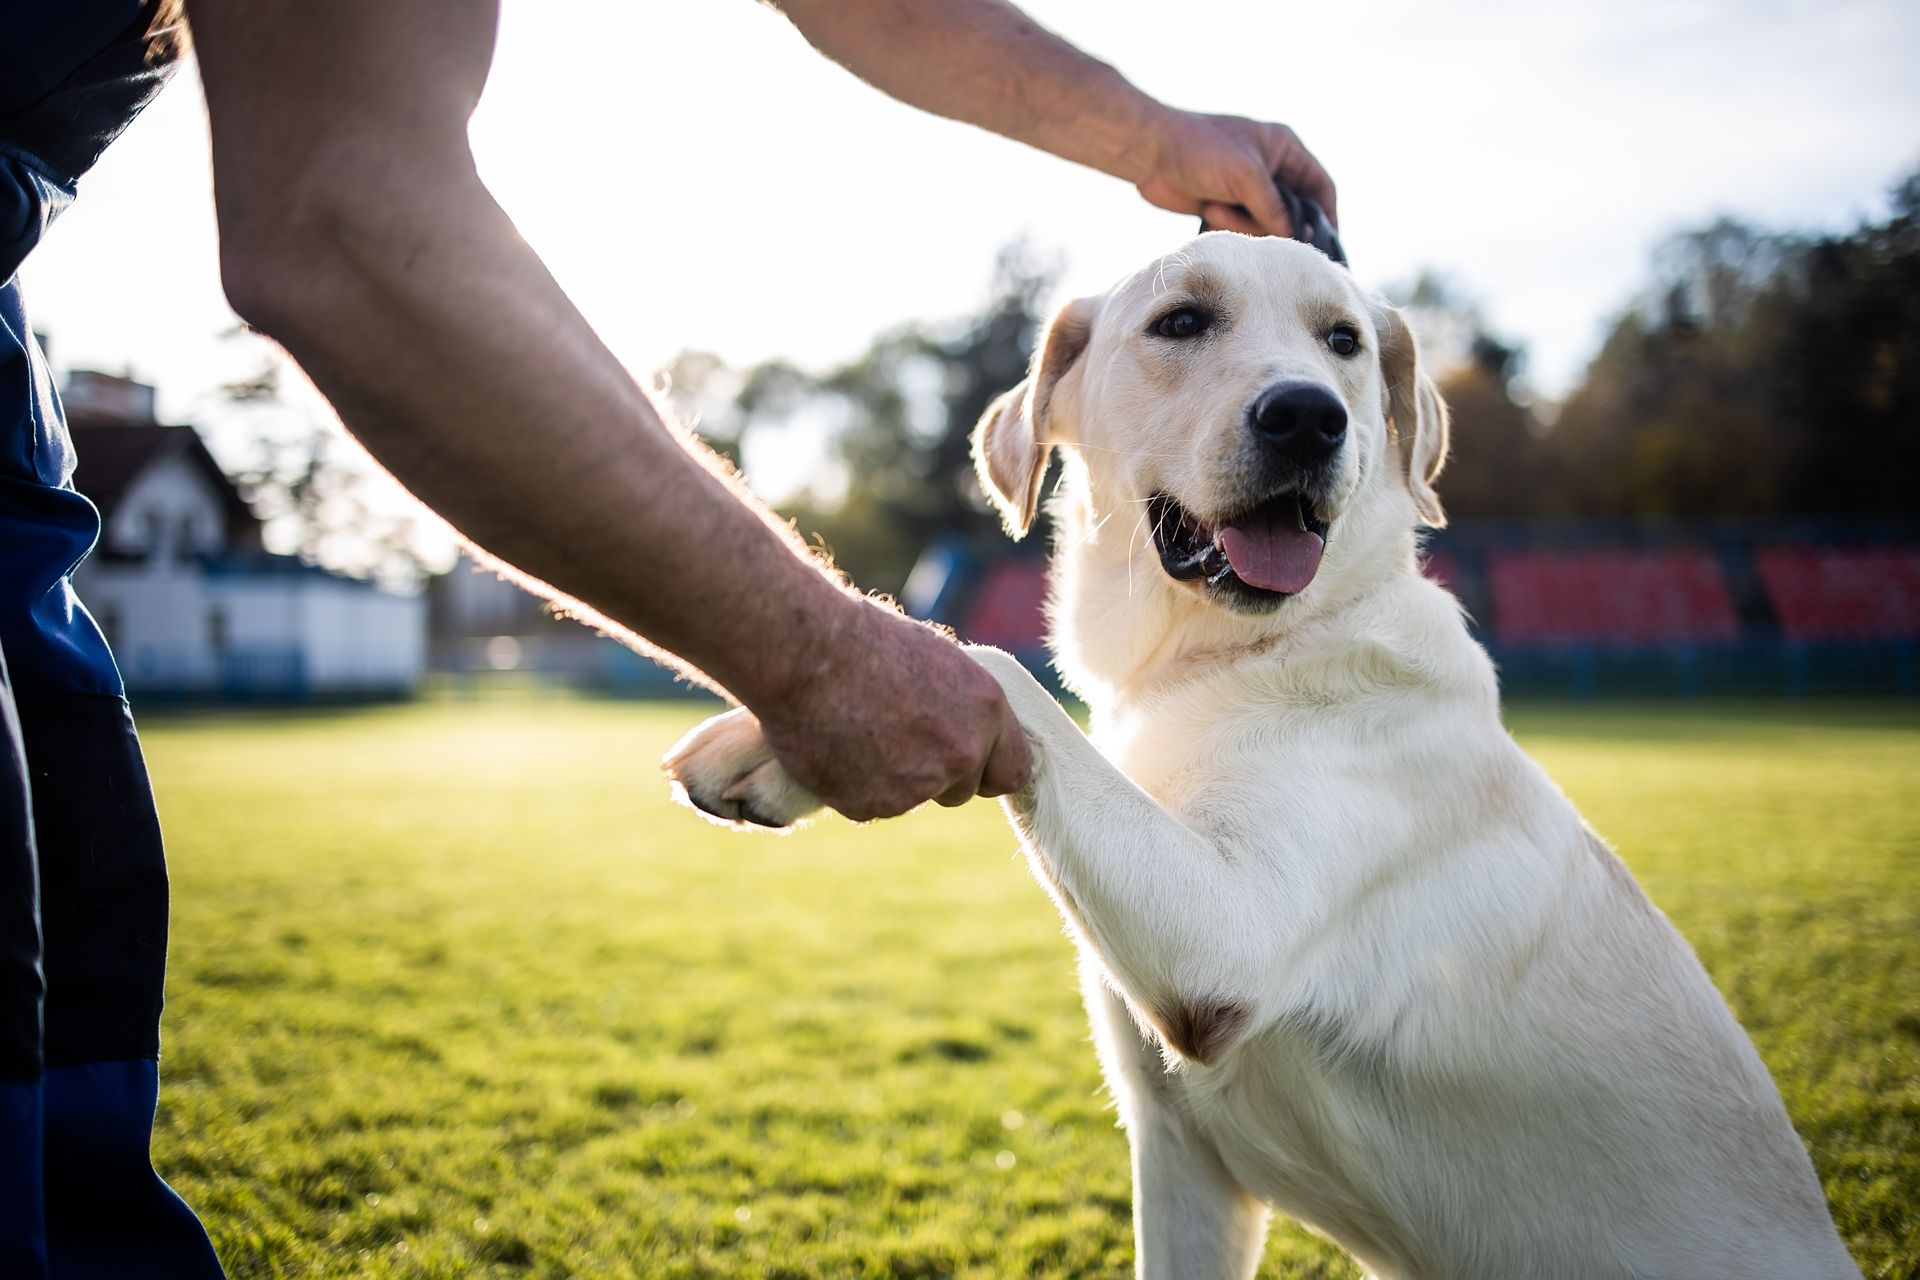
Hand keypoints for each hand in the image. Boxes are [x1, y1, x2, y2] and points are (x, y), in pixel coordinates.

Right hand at [748, 600, 1031, 821]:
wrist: (804, 654)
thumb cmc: (863, 641)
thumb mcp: (936, 659)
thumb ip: (961, 705)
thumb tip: (968, 730)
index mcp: (986, 711)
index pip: (1014, 771)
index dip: (987, 768)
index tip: (967, 763)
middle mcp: (961, 753)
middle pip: (963, 791)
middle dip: (937, 776)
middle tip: (896, 739)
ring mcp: (918, 786)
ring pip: (914, 799)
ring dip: (894, 779)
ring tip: (858, 730)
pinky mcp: (873, 805)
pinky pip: (872, 806)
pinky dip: (857, 786)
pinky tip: (837, 746)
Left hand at [1135, 109, 1336, 238]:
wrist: (1150, 153)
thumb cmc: (1200, 150)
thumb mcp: (1246, 177)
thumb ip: (1274, 210)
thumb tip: (1291, 238)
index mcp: (1284, 149)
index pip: (1320, 186)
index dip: (1326, 216)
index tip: (1329, 244)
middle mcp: (1270, 169)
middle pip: (1292, 213)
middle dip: (1274, 225)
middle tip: (1262, 233)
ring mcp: (1246, 189)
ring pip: (1263, 226)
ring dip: (1240, 222)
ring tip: (1216, 205)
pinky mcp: (1225, 205)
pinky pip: (1239, 229)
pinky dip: (1226, 225)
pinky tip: (1208, 210)